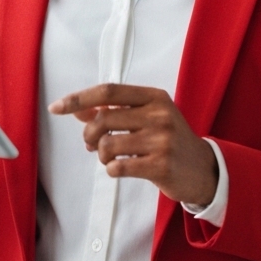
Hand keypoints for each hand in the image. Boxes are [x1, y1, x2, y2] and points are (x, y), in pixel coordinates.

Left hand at [49, 83, 216, 205]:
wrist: (203, 169)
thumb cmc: (168, 139)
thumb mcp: (146, 117)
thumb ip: (113, 112)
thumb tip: (77, 110)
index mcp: (154, 96)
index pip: (108, 92)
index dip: (79, 99)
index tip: (56, 107)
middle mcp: (159, 114)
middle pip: (103, 119)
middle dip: (88, 135)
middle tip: (90, 145)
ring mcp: (162, 140)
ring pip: (108, 145)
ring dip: (100, 155)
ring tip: (109, 158)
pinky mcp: (161, 166)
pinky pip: (118, 167)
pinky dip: (111, 169)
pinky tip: (118, 169)